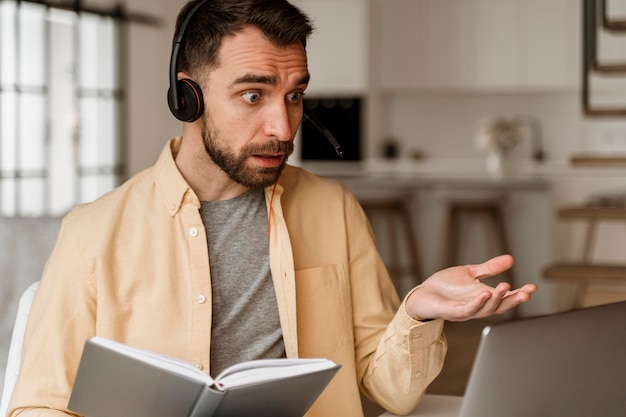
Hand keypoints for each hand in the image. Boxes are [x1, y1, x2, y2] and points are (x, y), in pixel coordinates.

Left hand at [406, 254, 536, 321]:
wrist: (423, 293)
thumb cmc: (446, 286)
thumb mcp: (471, 273)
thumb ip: (489, 268)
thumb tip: (510, 259)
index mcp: (484, 297)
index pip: (505, 297)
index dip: (519, 293)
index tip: (532, 287)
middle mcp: (477, 306)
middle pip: (500, 306)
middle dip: (514, 300)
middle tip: (526, 292)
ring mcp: (465, 311)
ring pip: (486, 309)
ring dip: (497, 299)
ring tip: (505, 287)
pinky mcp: (452, 312)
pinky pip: (467, 309)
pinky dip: (477, 303)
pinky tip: (484, 294)